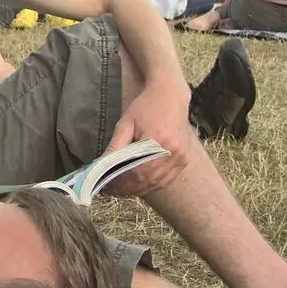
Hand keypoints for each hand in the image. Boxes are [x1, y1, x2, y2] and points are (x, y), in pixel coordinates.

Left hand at [105, 76, 191, 192]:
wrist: (170, 96)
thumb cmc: (145, 107)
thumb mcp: (125, 123)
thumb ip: (115, 146)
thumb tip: (101, 166)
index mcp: (158, 141)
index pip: (136, 171)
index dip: (120, 182)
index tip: (106, 186)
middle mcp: (173, 152)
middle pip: (147, 180)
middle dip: (127, 188)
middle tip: (111, 190)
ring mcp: (181, 157)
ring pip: (157, 183)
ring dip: (138, 190)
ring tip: (121, 190)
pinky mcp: (184, 160)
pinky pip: (166, 180)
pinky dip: (151, 185)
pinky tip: (138, 185)